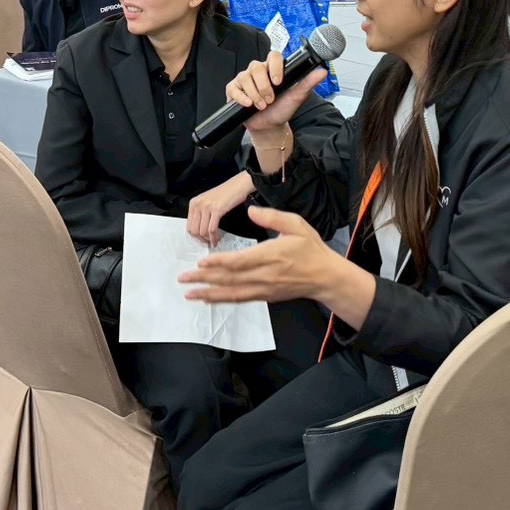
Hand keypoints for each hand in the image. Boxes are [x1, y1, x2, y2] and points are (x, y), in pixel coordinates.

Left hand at [180, 207, 342, 303]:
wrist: (325, 277)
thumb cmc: (311, 249)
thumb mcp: (296, 225)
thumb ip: (272, 217)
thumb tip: (251, 210)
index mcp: (271, 255)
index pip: (240, 261)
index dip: (219, 263)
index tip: (201, 262)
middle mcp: (264, 276)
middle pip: (230, 279)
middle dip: (204, 279)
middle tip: (183, 278)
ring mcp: (264, 289)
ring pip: (232, 293)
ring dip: (209, 293)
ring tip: (189, 293)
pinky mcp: (265, 296)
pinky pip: (240, 299)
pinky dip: (223, 299)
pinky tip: (209, 298)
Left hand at [187, 173, 256, 245]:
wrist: (238, 185)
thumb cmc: (226, 193)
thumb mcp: (208, 201)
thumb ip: (201, 213)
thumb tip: (199, 229)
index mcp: (194, 203)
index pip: (189, 225)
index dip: (195, 236)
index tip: (201, 239)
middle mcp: (198, 204)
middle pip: (194, 230)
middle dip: (201, 239)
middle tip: (208, 242)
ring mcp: (206, 207)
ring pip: (202, 231)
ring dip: (208, 239)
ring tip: (214, 240)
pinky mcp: (216, 210)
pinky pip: (211, 229)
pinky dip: (214, 237)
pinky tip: (217, 239)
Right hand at [224, 51, 326, 134]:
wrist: (269, 126)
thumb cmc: (282, 109)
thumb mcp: (297, 97)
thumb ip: (308, 83)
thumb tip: (322, 71)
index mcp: (273, 69)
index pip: (273, 56)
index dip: (274, 66)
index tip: (278, 81)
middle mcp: (258, 71)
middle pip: (256, 67)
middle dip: (264, 87)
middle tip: (270, 100)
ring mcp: (244, 79)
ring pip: (245, 78)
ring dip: (255, 94)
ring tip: (261, 105)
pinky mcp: (234, 89)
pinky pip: (233, 88)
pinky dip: (241, 97)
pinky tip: (248, 104)